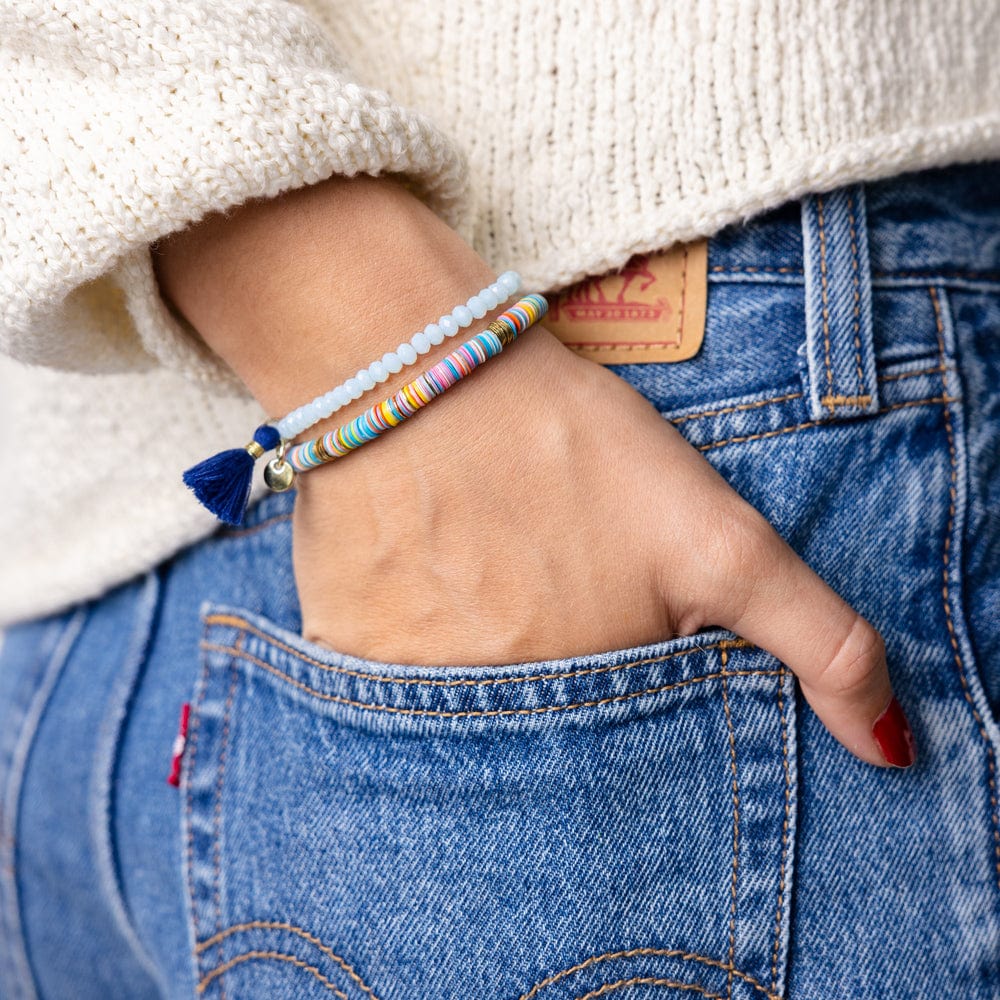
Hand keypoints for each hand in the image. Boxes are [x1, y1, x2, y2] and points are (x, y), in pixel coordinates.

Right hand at [151, 171, 913, 769]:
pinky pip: (388, 681)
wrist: (415, 369)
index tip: (616, 648)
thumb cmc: (570, 446)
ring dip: (482, 663)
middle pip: (541, 748)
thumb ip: (814, 643)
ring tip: (487, 575)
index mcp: (581, 710)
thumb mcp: (718, 541)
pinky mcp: (341, 647)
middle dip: (558, 689)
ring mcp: (402, 690)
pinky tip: (433, 574)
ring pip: (463, 716)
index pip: (623, 774)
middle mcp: (486, 724)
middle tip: (542, 593)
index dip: (634, 714)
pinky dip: (418, 642)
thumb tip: (892, 751)